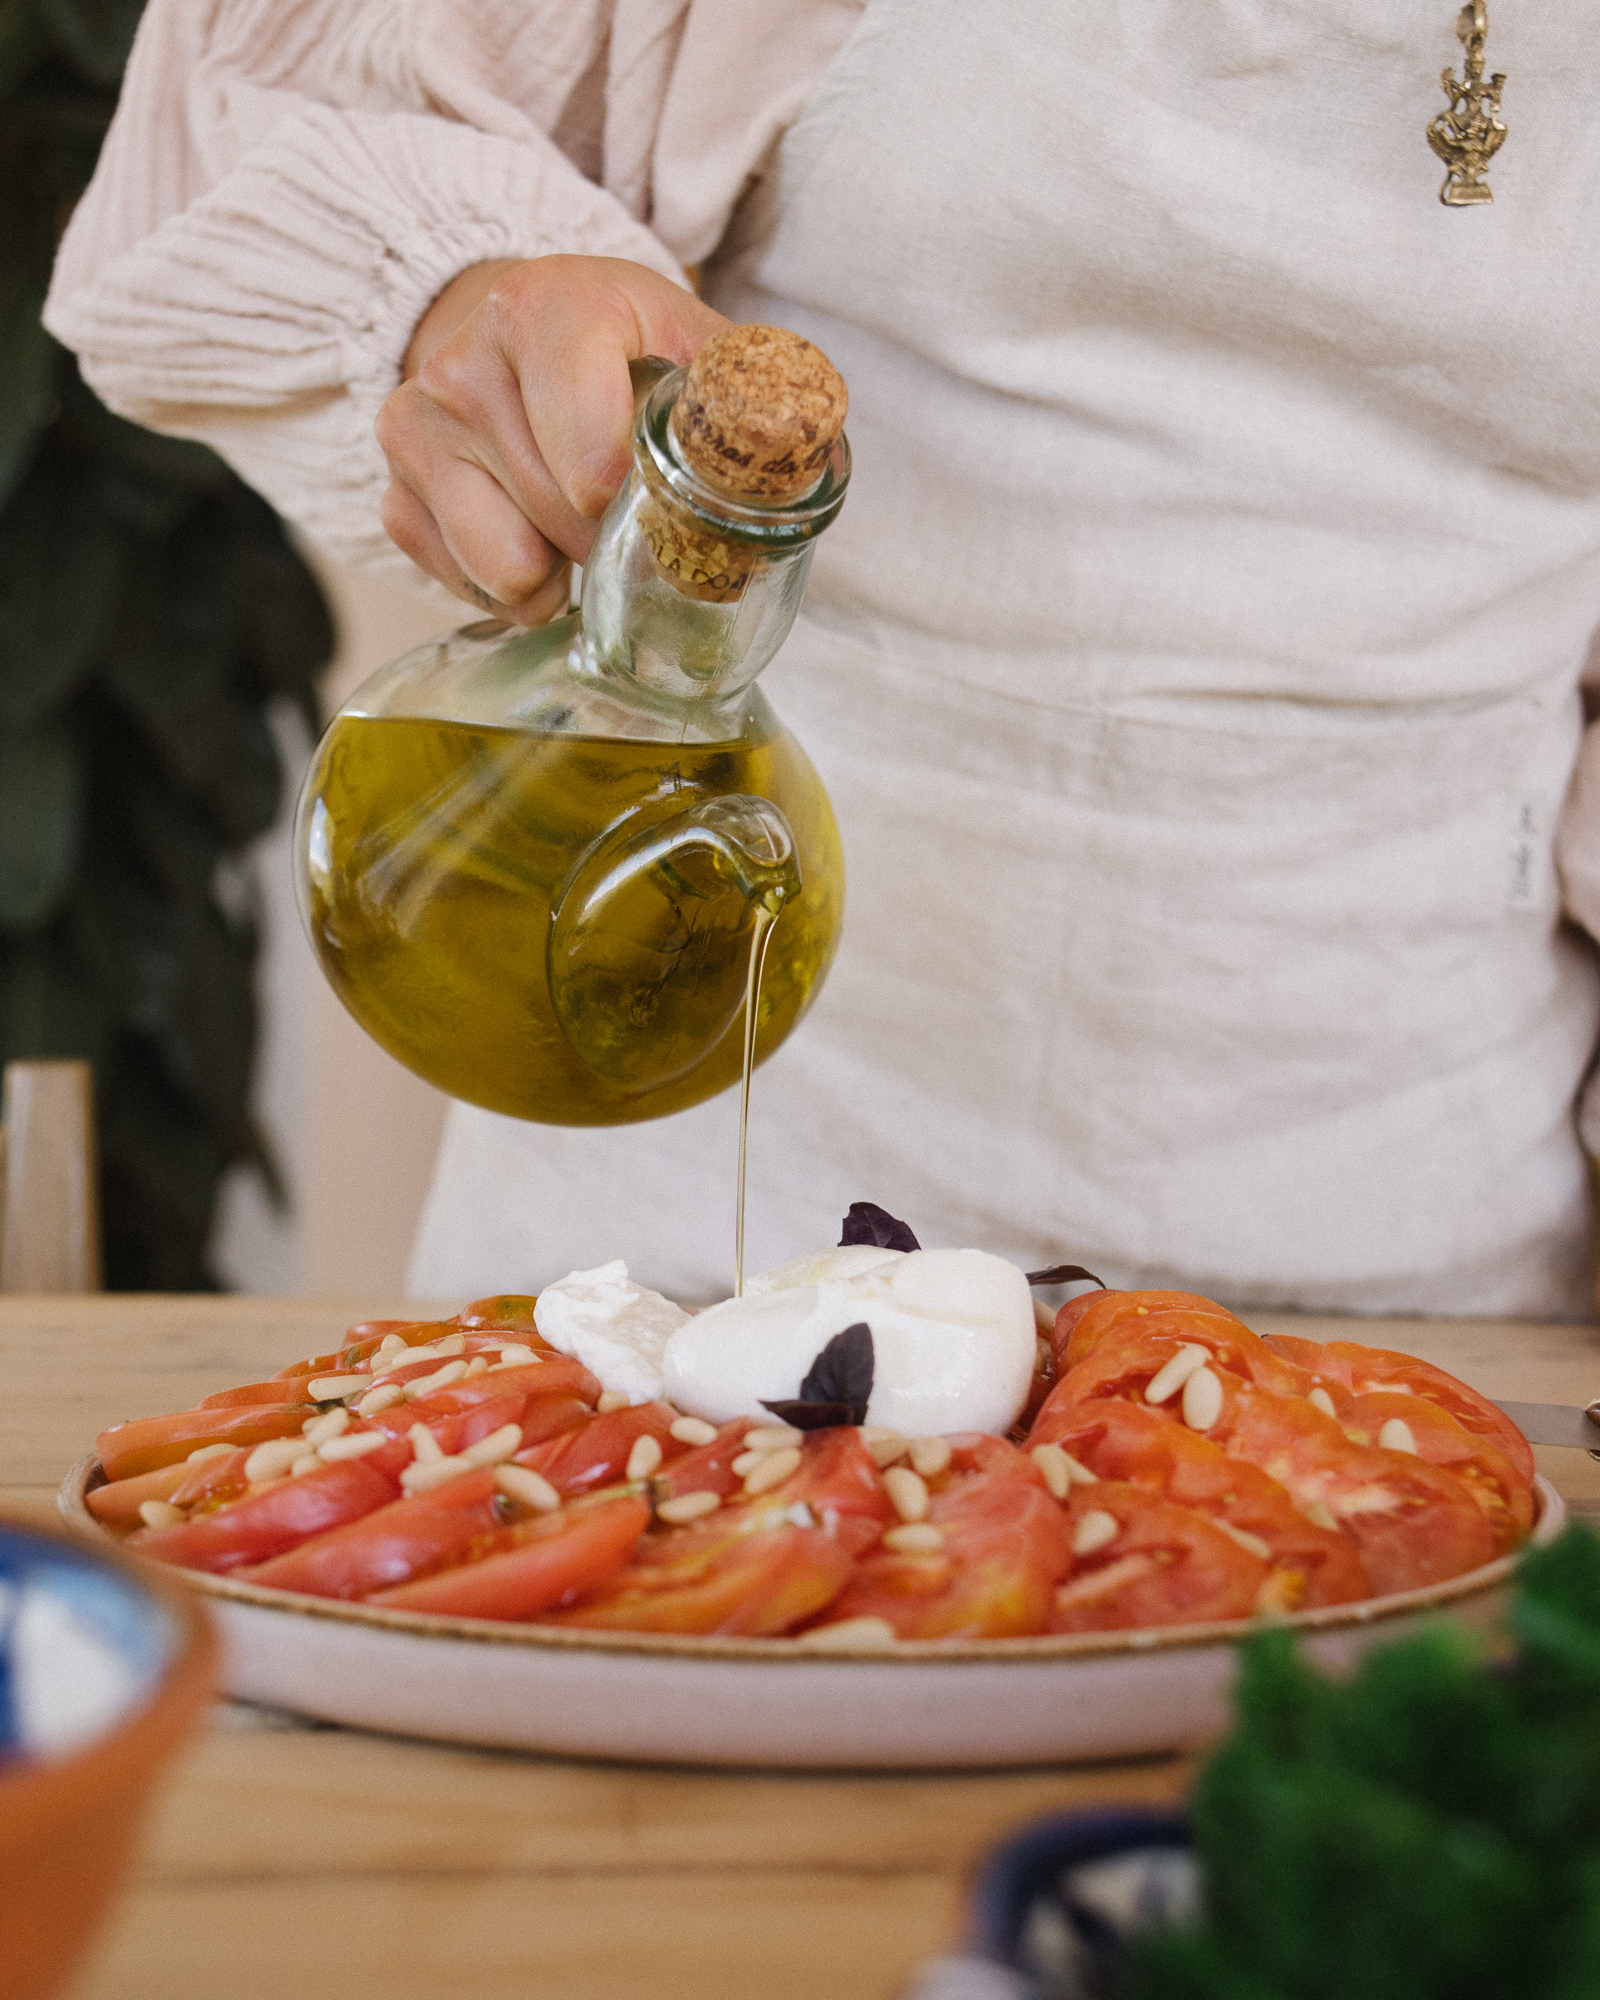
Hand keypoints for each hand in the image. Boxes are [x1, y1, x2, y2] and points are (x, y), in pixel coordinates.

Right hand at [376, 255, 726, 623]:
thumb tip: (805, 446)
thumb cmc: (616, 344)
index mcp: (545, 310)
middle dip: (613, 538)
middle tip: (631, 513)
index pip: (588, 446)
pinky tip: (534, 535)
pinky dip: (517, 586)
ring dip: (562, 569)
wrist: (513, 329)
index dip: (625, 496)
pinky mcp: (394, 493)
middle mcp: (463, 363)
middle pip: (562, 517)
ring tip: (578, 524)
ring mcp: (418, 430)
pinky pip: (472, 588)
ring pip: (510, 566)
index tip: (645, 500)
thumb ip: (745, 388)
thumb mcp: (687, 337)